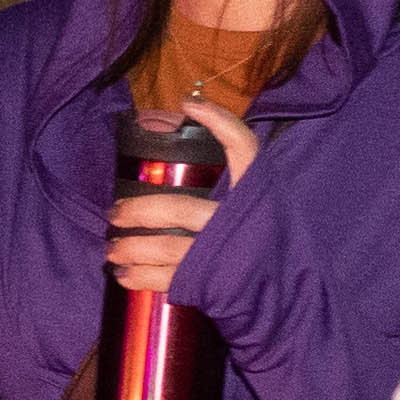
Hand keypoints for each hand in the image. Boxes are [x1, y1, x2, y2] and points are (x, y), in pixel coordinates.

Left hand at [103, 94, 256, 292]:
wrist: (288, 296)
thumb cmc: (264, 244)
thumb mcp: (261, 206)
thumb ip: (233, 183)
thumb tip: (192, 140)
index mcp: (256, 194)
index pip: (243, 147)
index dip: (219, 122)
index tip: (188, 103)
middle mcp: (240, 221)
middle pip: (177, 208)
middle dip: (138, 210)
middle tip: (114, 213)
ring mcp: (225, 254)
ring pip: (166, 248)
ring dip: (130, 248)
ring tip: (111, 250)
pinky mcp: (213, 284)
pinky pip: (167, 279)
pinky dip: (140, 277)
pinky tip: (124, 276)